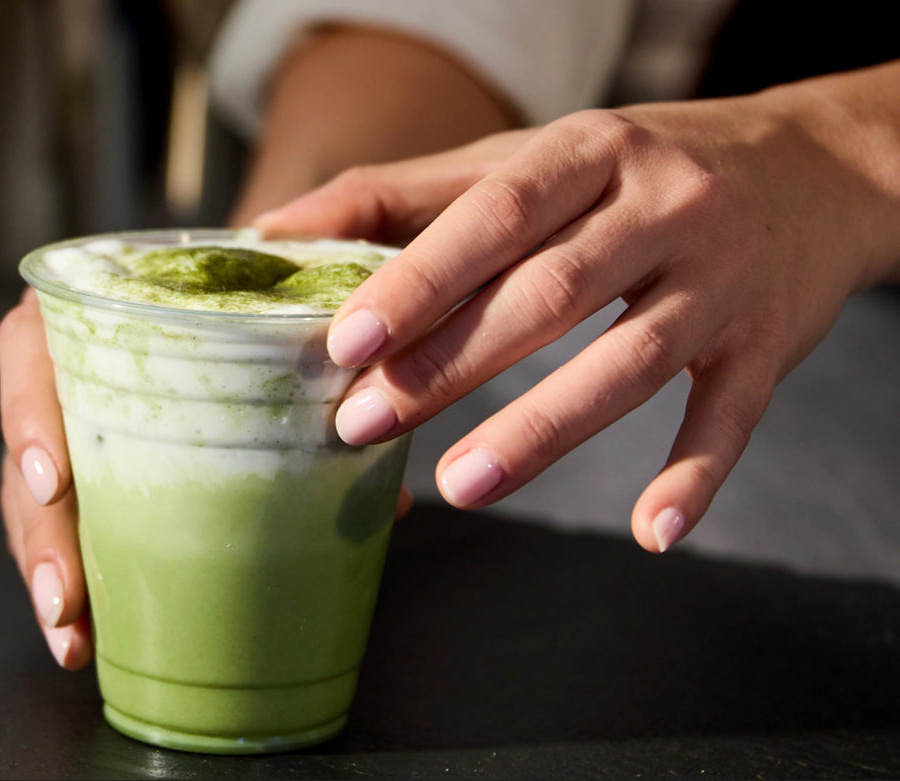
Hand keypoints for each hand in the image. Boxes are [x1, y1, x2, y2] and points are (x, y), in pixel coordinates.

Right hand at [0, 287, 416, 669]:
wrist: (255, 281)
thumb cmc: (261, 283)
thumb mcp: (285, 294)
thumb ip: (320, 354)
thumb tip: (381, 491)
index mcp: (95, 303)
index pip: (30, 353)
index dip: (31, 418)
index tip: (54, 484)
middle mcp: (69, 359)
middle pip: (28, 449)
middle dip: (40, 533)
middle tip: (66, 600)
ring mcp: (75, 417)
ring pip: (34, 499)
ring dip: (52, 570)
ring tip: (74, 639)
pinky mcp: (96, 463)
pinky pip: (72, 520)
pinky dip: (84, 575)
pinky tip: (88, 632)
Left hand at [257, 64, 899, 552]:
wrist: (812, 168)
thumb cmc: (633, 169)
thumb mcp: (529, 157)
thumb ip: (404, 195)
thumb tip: (274, 228)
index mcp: (589, 153)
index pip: (495, 215)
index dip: (420, 279)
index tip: (346, 339)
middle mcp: (661, 209)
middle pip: (548, 295)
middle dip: (449, 365)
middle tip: (363, 423)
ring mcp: (720, 282)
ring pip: (628, 363)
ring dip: (543, 430)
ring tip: (460, 485)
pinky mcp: (767, 347)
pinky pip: (731, 418)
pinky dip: (694, 477)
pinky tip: (650, 531)